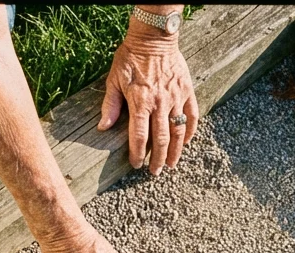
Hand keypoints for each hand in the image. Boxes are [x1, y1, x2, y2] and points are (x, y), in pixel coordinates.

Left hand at [97, 17, 197, 173]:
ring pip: (178, 132)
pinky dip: (189, 131)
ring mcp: (176, 98)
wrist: (154, 38)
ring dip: (175, 151)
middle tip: (155, 172)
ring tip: (171, 164)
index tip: (136, 164)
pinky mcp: (187, 91)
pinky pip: (192, 116)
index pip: (139, 136)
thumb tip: (103, 127)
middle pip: (161, 139)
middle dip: (158, 159)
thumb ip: (110, 105)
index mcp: (140, 102)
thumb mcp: (114, 79)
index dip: (138, 153)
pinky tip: (185, 142)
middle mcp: (160, 103)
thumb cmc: (131, 58)